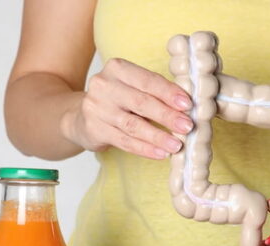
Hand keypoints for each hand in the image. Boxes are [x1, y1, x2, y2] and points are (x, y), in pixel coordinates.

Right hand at [60, 58, 193, 158]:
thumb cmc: (118, 100)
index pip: (147, 80)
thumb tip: (188, 107)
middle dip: (167, 116)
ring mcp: (96, 108)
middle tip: (187, 126)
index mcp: (117, 69)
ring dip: (158, 136)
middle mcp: (104, 85)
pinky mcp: (94, 129)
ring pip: (133, 125)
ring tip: (176, 145)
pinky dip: (145, 149)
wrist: (81, 115)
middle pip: (141, 102)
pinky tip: (160, 153)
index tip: (188, 105)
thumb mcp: (132, 87)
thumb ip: (155, 92)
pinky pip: (124, 141)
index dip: (168, 93)